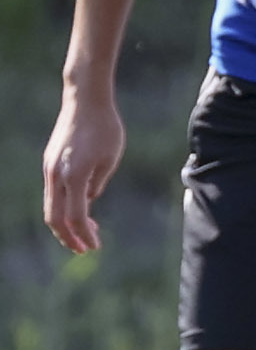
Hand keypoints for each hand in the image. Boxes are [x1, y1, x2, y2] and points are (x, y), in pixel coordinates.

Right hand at [43, 88, 124, 253]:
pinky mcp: (50, 163)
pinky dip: (63, 207)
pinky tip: (80, 209)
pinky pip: (52, 193)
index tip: (95, 246)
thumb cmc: (105, 128)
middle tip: (86, 248)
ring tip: (86, 232)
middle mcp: (56, 175)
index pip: (75, 217)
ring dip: (65, 223)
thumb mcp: (111, 159)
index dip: (83, 235)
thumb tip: (87, 201)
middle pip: (55, 217)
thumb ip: (97, 184)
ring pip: (50, 206)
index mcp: (75, 176)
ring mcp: (50, 169)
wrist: (85, 101)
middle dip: (69, 237)